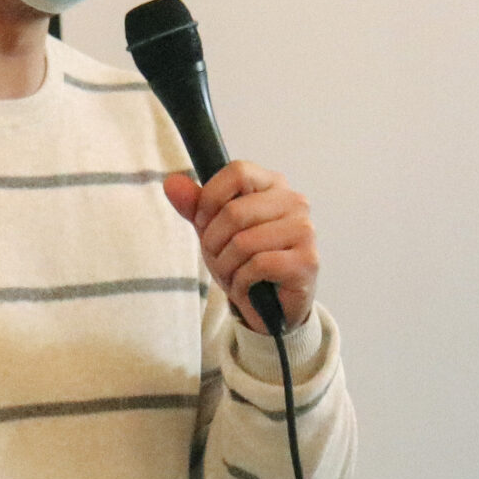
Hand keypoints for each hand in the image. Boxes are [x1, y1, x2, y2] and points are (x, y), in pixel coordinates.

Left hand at [164, 162, 319, 334]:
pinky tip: (248, 287)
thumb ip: (194, 205)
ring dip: (226, 267)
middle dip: (214, 242)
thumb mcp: (214, 230)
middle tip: (218, 258)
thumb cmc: (245, 261)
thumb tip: (171, 182)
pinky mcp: (307, 261)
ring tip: (233, 275)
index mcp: (273, 185)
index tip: (203, 222)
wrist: (271, 306)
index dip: (210, 198)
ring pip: (243, 242)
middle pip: (235, 211)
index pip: (238, 172)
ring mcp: (304, 231)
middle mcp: (294, 202)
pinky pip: (258, 266)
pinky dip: (242, 282)